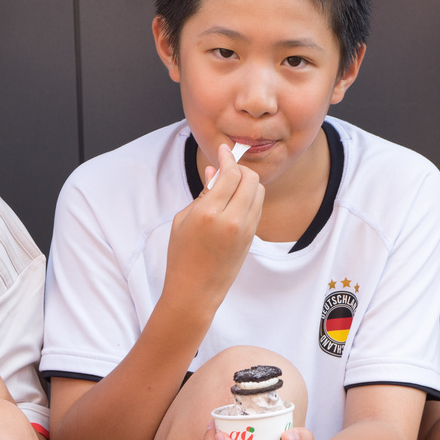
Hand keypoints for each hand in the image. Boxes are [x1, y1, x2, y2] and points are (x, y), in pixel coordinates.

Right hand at [164, 143, 264, 312]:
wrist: (195, 291)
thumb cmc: (182, 255)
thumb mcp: (183, 219)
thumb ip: (203, 193)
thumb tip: (215, 172)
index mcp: (209, 213)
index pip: (230, 174)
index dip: (228, 157)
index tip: (224, 149)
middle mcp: (232, 220)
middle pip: (250, 179)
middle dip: (240, 169)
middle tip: (226, 169)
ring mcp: (246, 229)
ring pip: (258, 191)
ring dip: (246, 183)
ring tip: (229, 186)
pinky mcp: (252, 237)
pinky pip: (257, 207)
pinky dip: (249, 197)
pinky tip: (234, 200)